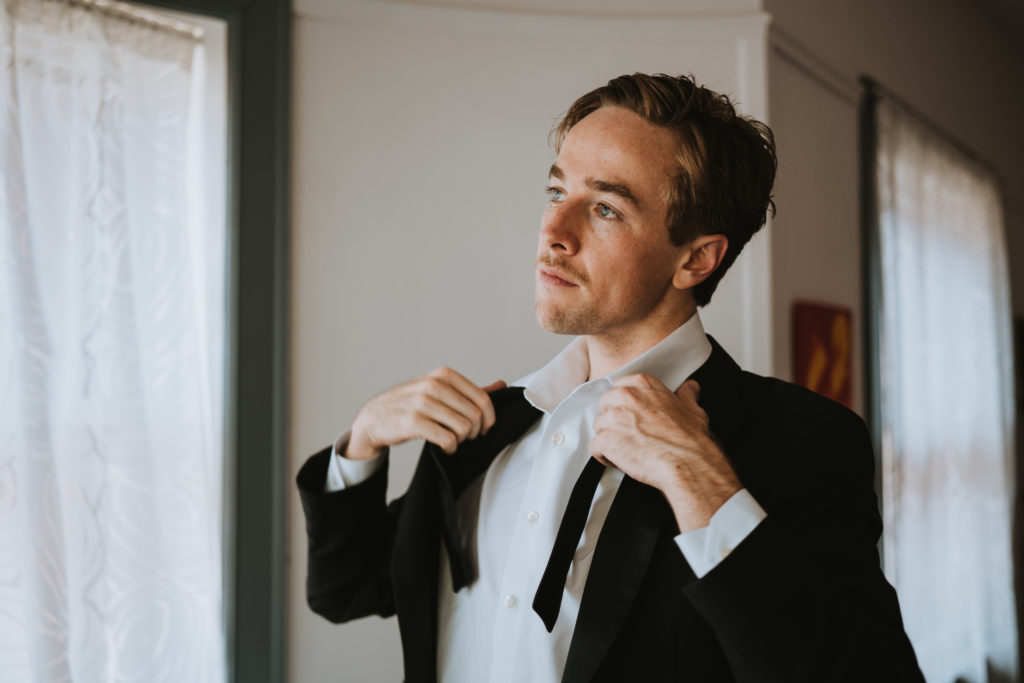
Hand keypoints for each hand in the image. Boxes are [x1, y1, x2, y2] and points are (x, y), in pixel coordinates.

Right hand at [347, 367, 505, 460]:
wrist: (374, 418)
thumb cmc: (409, 405)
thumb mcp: (439, 391)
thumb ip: (469, 390)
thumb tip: (501, 384)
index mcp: (443, 375)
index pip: (482, 398)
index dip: (488, 418)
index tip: (483, 428)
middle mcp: (433, 385)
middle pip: (474, 415)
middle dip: (475, 432)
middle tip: (465, 437)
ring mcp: (422, 402)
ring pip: (463, 428)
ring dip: (461, 440)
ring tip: (452, 441)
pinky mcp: (413, 421)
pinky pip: (447, 439)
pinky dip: (450, 448)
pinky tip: (444, 447)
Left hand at [590, 375, 740, 532]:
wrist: (688, 463)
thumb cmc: (690, 440)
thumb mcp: (693, 410)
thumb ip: (685, 396)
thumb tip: (689, 388)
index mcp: (644, 385)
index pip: (619, 387)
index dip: (624, 404)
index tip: (630, 415)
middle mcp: (625, 396)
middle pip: (605, 405)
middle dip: (613, 420)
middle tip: (629, 434)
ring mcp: (614, 417)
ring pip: (599, 426)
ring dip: (609, 438)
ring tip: (625, 449)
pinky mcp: (606, 439)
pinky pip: (595, 447)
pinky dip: (604, 456)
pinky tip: (618, 461)